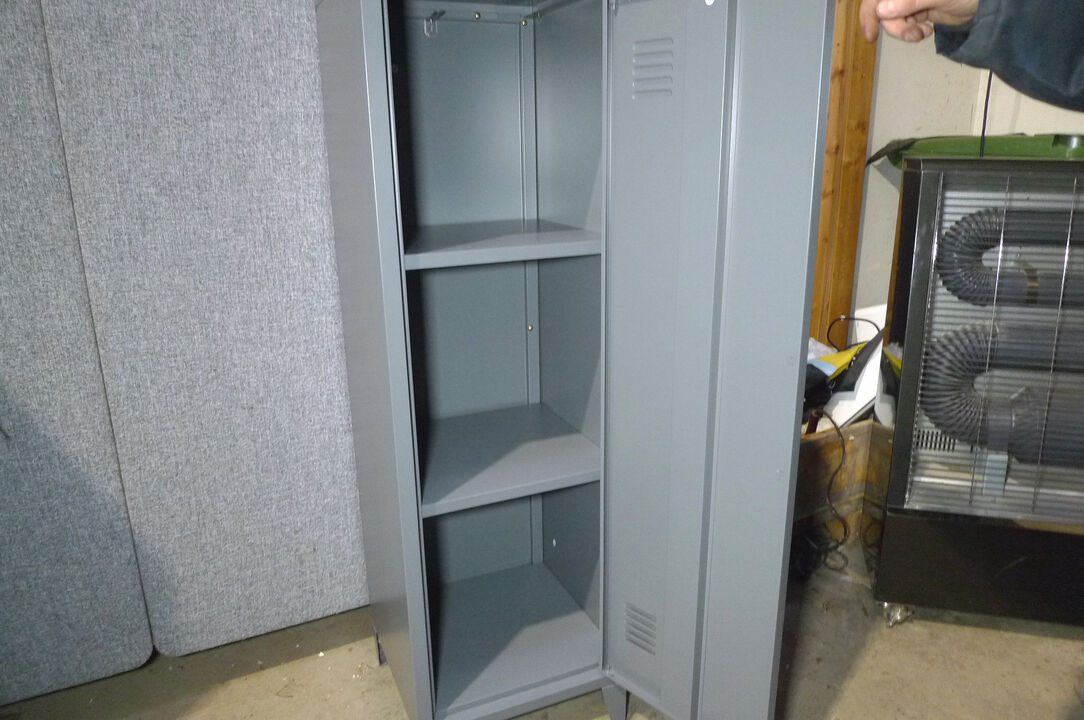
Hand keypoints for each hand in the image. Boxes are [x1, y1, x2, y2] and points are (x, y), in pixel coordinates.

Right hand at [859, 0, 978, 42]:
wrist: (985, 5)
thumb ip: (909, 2)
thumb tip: (882, 10)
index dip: (869, 12)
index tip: (871, 35)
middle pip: (882, 10)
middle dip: (895, 26)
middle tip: (912, 35)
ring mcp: (908, 0)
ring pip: (891, 19)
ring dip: (904, 31)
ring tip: (922, 33)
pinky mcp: (916, 10)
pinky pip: (903, 24)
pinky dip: (911, 32)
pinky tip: (925, 31)